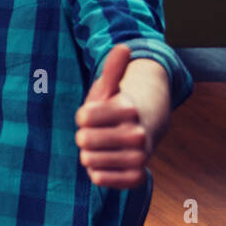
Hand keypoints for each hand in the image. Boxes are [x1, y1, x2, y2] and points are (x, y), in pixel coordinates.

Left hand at [75, 45, 148, 188]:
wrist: (142, 134)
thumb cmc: (115, 110)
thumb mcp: (110, 89)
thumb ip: (113, 69)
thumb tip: (124, 47)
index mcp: (128, 109)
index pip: (82, 117)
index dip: (83, 117)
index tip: (95, 115)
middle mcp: (137, 134)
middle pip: (83, 140)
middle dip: (84, 136)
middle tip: (99, 133)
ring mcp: (139, 157)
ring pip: (88, 160)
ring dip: (90, 155)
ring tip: (104, 148)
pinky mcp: (135, 178)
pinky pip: (99, 179)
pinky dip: (96, 173)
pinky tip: (107, 163)